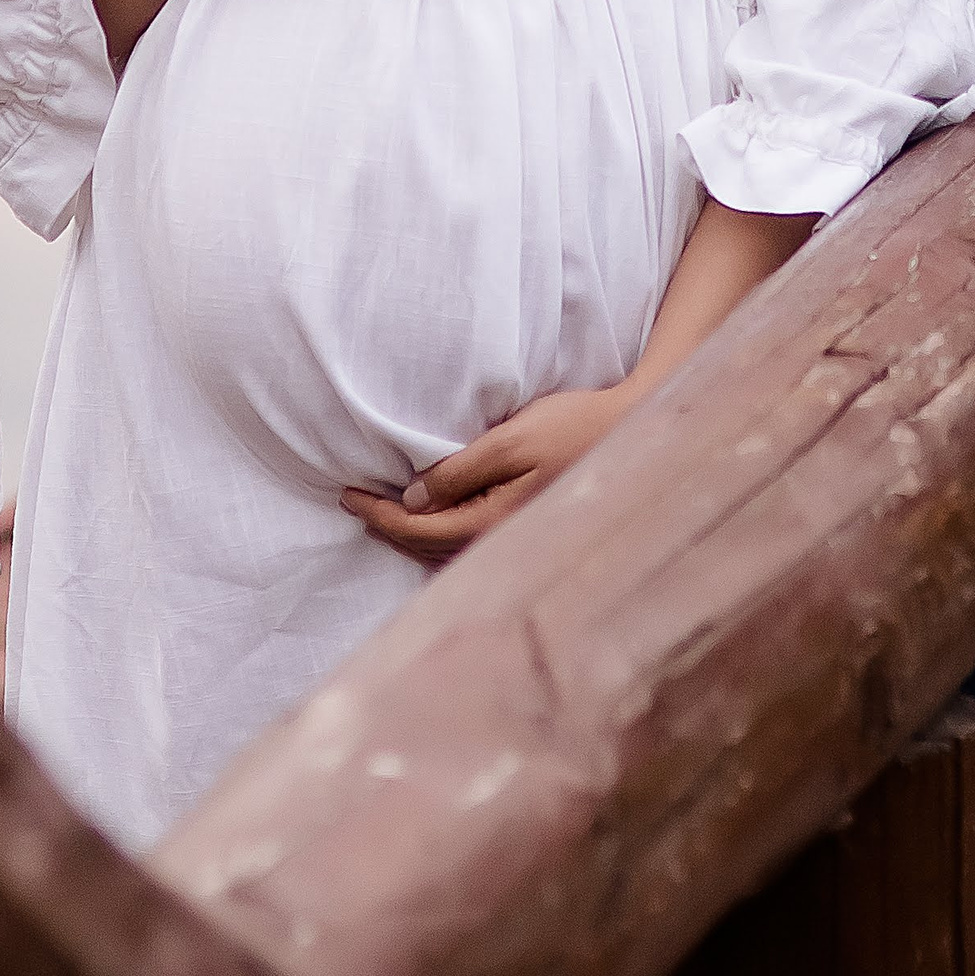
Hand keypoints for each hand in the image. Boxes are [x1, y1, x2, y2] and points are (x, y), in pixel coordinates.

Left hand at [340, 384, 633, 562]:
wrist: (628, 430)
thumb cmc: (571, 426)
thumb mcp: (511, 439)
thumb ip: (460, 471)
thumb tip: (413, 500)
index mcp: (491, 520)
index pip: (416, 529)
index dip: (377, 513)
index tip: (346, 492)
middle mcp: (499, 540)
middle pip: (426, 545)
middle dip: (385, 526)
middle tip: (351, 501)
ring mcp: (513, 537)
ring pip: (444, 549)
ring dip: (408, 534)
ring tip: (379, 513)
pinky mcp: (523, 526)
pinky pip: (465, 543)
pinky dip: (435, 535)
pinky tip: (428, 524)